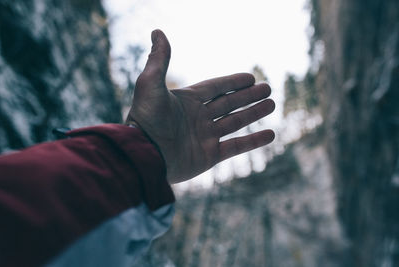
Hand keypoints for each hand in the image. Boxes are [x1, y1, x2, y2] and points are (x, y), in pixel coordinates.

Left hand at [126, 30, 274, 183]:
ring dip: (254, 113)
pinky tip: (271, 134)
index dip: (232, 82)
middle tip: (268, 89)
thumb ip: (159, 59)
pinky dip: (253, 141)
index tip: (251, 77)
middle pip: (228, 103)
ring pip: (235, 122)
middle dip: (248, 96)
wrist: (144, 155)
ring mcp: (204, 137)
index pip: (215, 87)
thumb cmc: (146, 119)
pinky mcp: (209, 156)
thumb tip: (157, 31)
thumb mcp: (150, 84)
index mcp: (187, 101)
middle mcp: (197, 118)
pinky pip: (236, 147)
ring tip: (272, 104)